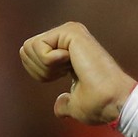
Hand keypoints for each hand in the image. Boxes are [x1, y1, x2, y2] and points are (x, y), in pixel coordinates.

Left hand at [20, 22, 135, 124]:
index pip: (30, 57)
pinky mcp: (71, 31)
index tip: (63, 80)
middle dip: (38, 70)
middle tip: (65, 75)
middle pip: (25, 50)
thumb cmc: (98, 105)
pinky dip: (48, 63)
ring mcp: (70, 31)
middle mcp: (67, 38)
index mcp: (67, 52)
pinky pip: (38, 46)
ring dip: (44, 68)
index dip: (39, 75)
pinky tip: (71, 64)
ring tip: (70, 70)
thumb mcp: (75, 105)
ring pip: (29, 47)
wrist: (112, 101)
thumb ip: (64, 103)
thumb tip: (60, 105)